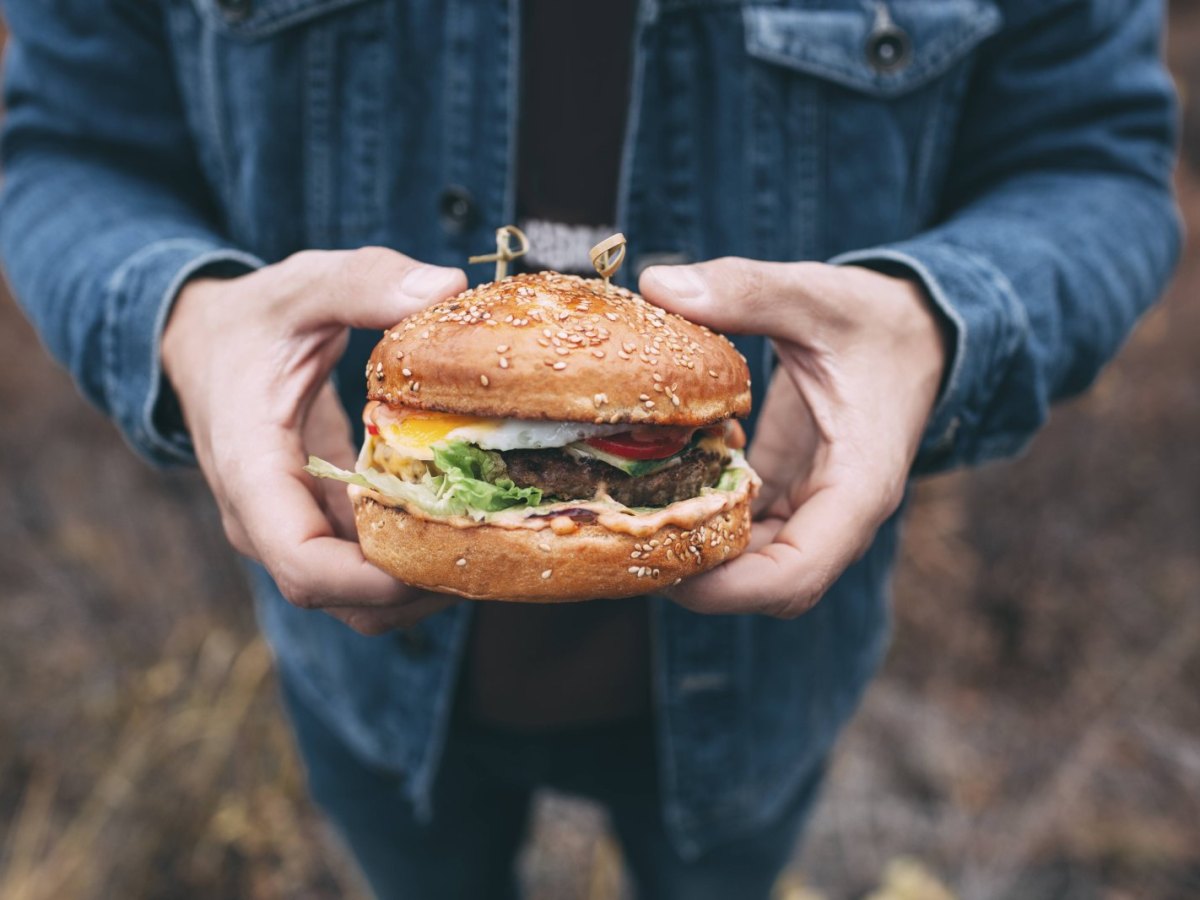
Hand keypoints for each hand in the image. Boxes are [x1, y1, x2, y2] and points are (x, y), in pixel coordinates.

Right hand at [162, 248, 466, 634]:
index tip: (448, 556)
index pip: (304, 565)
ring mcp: (292, 529)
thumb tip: (446, 287)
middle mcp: (266, 520)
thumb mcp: (303, 286)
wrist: (205, 343)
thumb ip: (366, 281)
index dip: (376, 581)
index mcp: (251, 472)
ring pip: (357, 598)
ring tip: (492, 542)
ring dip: (423, 585)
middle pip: (342, 599)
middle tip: (496, 550)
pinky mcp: (319, 525)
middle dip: (418, 590)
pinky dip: (414, 562)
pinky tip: (468, 526)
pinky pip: (365, 570)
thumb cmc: (253, 318)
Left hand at [640, 259, 947, 617]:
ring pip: (754, 565)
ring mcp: (814, 508)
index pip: (797, 574)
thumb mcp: (816, 295)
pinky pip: (746, 529)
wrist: (918, 328)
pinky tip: (655, 493)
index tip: (667, 572)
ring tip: (627, 525)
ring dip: (696, 556)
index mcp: (859, 486)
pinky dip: (703, 520)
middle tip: (624, 546)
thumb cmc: (877, 317)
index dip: (730, 588)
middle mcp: (838, 513)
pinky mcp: (791, 492)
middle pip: (769, 585)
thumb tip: (658, 283)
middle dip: (699, 580)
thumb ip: (745, 290)